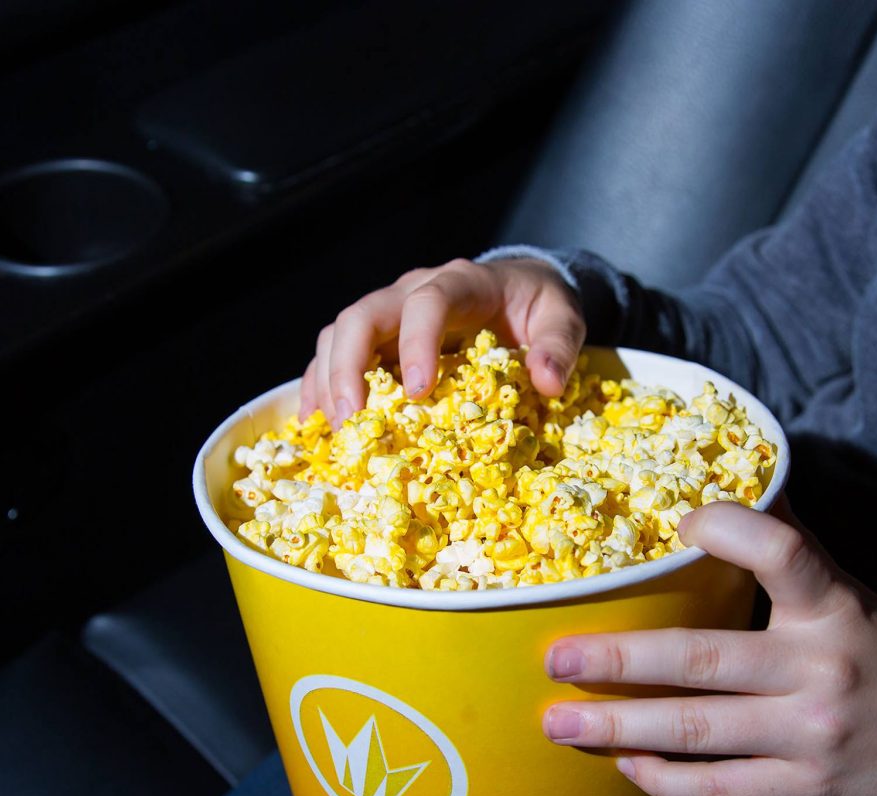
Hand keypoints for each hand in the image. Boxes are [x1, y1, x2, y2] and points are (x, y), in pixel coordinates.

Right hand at [299, 257, 584, 426]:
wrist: (520, 288)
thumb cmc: (537, 307)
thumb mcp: (562, 318)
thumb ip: (558, 345)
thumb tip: (547, 382)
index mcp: (461, 283)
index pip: (427, 303)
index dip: (416, 344)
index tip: (417, 392)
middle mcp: (413, 290)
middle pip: (362, 316)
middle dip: (349, 368)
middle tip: (352, 420)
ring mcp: (389, 312)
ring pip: (338, 333)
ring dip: (328, 381)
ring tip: (333, 431)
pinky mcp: (377, 337)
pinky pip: (334, 354)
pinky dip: (320, 387)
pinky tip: (315, 425)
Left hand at [542, 501, 876, 795]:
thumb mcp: (863, 596)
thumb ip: (802, 557)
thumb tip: (746, 493)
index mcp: (837, 610)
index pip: (785, 554)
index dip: (729, 530)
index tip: (678, 521)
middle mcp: (822, 670)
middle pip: (704, 661)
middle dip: (619, 661)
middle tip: (555, 659)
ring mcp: (811, 736)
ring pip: (698, 732)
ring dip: (619, 728)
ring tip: (559, 724)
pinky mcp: (806, 791)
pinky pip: (721, 790)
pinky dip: (667, 779)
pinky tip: (626, 766)